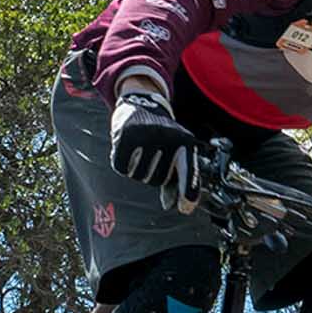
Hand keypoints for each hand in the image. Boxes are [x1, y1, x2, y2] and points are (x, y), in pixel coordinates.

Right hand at [109, 87, 199, 210]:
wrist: (141, 104)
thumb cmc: (162, 134)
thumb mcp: (175, 151)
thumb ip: (178, 178)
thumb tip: (179, 206)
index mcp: (185, 141)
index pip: (189, 171)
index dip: (188, 191)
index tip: (185, 208)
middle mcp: (168, 137)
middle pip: (158, 180)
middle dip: (153, 174)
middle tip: (152, 155)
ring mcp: (146, 136)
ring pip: (140, 176)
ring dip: (138, 170)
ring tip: (141, 150)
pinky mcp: (125, 136)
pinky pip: (122, 168)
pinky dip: (123, 164)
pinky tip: (128, 151)